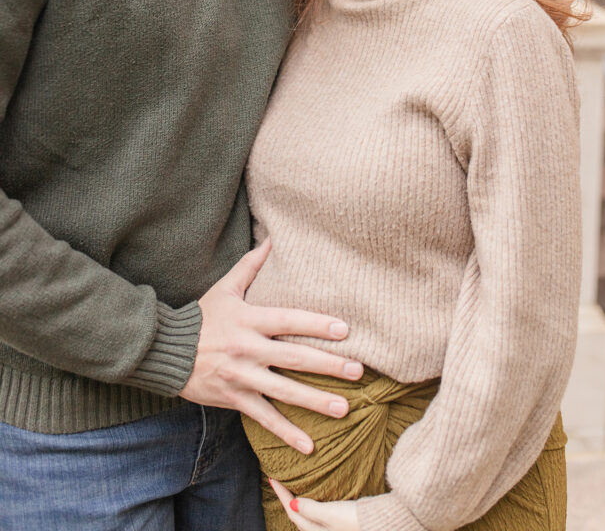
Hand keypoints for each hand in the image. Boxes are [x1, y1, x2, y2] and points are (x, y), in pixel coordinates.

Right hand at [178, 238, 363, 452]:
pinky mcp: (235, 399)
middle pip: (293, 357)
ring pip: (283, 391)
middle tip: (358, 370)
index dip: (315, 323)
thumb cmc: (203, 316)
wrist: (167, 352)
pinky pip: (264, 418)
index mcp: (249, 320)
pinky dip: (286, 433)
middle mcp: (248, 349)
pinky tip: (310, 445)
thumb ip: (250, 265)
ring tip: (345, 408)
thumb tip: (272, 238)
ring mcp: (241, 376)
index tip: (344, 330)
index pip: (288, 320)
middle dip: (327, 365)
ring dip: (315, 401)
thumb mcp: (225, 288)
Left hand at [270, 478, 360, 530]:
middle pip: (298, 516)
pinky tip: (315, 494)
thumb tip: (291, 503)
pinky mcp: (339, 522)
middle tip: (280, 483)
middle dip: (287, 500)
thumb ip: (310, 509)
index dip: (281, 495)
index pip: (292, 512)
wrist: (380, 523)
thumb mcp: (331, 513)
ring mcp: (330, 528)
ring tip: (294, 486)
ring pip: (308, 515)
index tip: (272, 479)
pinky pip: (318, 512)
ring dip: (299, 502)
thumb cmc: (355, 521)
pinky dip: (312, 503)